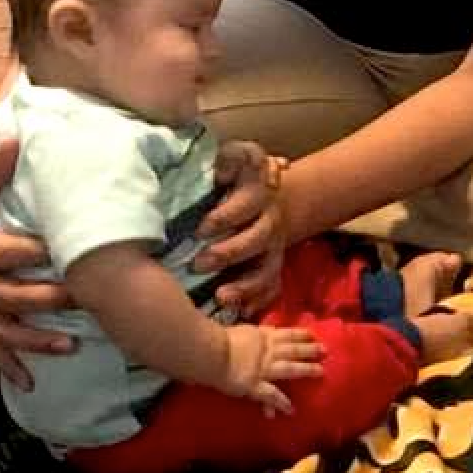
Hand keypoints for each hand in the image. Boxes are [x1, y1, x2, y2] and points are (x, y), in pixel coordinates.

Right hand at [0, 139, 73, 388]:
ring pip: (0, 328)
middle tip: (80, 298)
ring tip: (70, 346)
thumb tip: (16, 142)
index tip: (57, 250)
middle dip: (41, 300)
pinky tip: (31, 384)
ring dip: (33, 341)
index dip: (22, 253)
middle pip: (2, 296)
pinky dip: (9, 365)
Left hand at [197, 141, 287, 313]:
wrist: (274, 194)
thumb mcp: (231, 159)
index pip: (249, 201)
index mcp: (258, 191)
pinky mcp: (272, 267)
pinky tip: (240, 313)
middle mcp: (269, 220)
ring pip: (268, 269)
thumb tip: (217, 169)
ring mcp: (273, 247)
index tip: (202, 228)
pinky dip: (257, 302)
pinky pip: (272, 289)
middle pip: (258, 238)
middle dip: (229, 252)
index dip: (228, 215)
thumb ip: (224, 160)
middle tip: (199, 263)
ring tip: (221, 297)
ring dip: (246, 285)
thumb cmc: (236, 178)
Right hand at [220, 325, 325, 417]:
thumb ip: (252, 332)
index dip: (300, 335)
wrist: (210, 352)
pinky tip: (290, 410)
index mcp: (262, 337)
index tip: (312, 335)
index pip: (286, 334)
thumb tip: (263, 331)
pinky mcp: (255, 385)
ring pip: (290, 368)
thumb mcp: (241, 329)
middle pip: (293, 349)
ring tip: (321, 372)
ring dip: (306, 370)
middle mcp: (268, 351)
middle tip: (326, 350)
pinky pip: (271, 395)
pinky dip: (281, 403)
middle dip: (310, 350)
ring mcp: (264, 368)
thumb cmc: (219, 339)